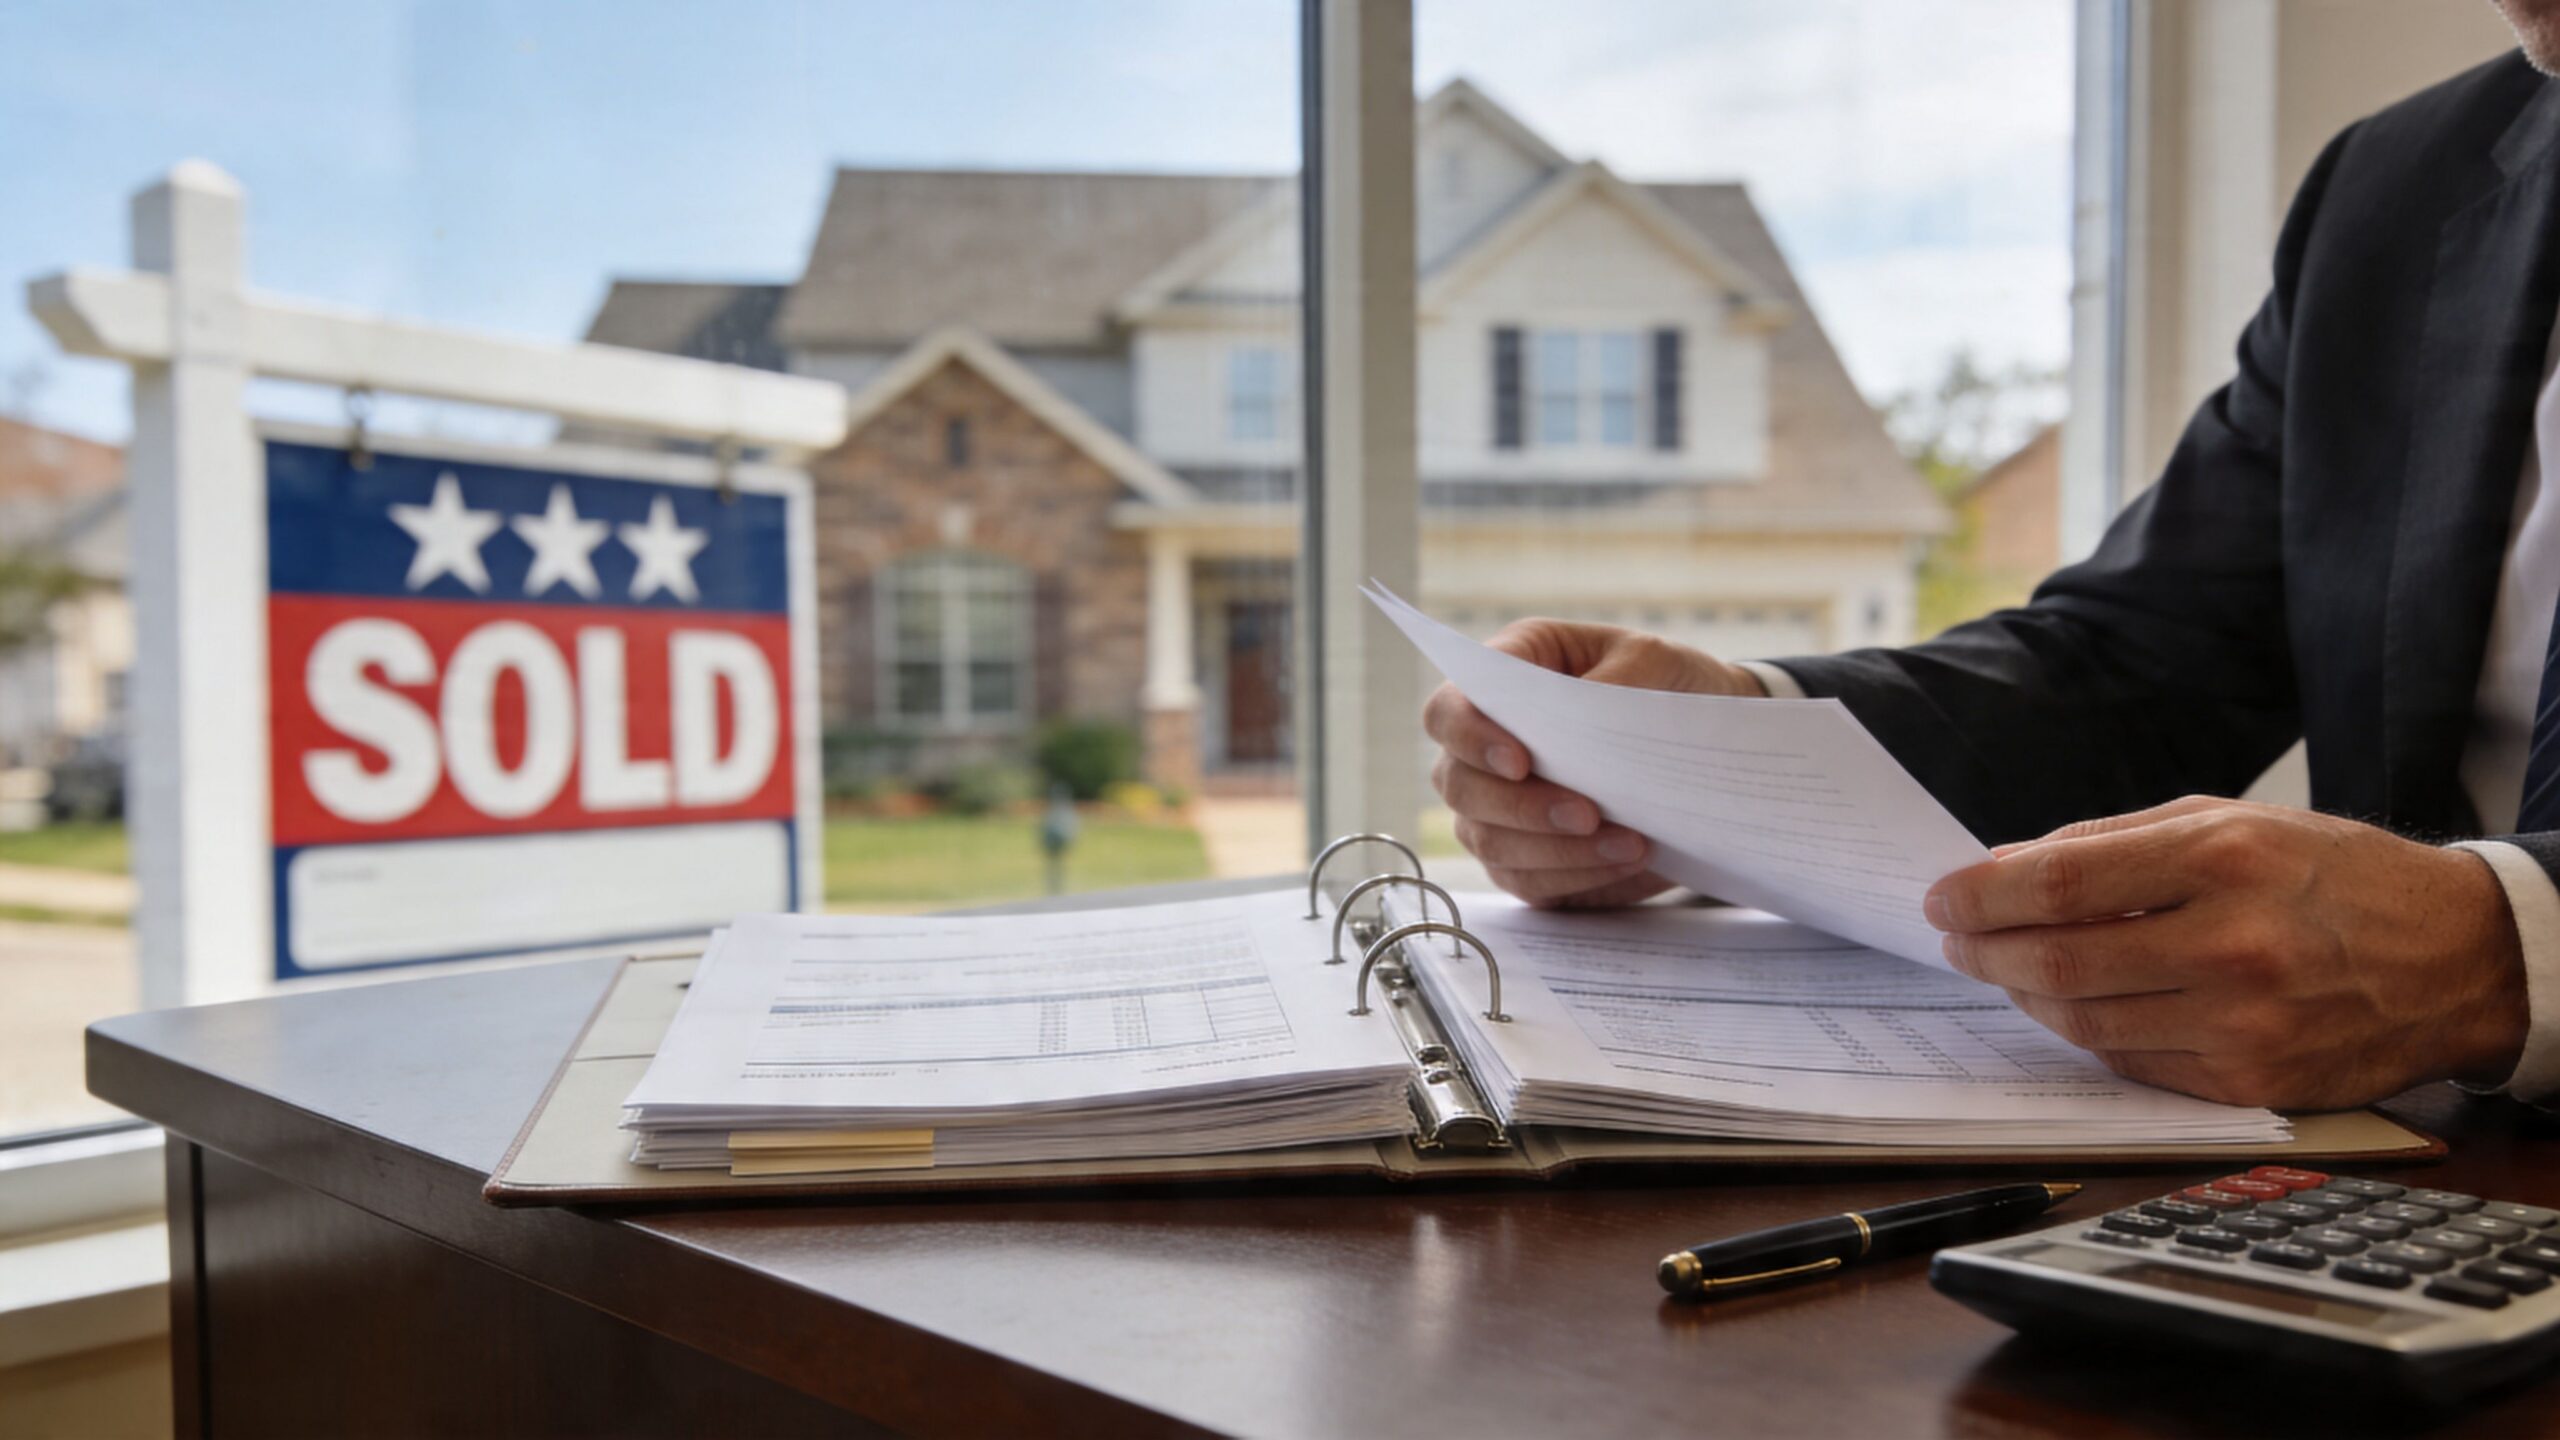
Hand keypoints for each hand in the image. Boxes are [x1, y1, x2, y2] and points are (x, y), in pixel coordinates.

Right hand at [1422, 618, 1765, 907]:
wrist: (1706, 750)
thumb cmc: (1669, 687)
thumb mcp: (1656, 660)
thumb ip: (1620, 676)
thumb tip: (1581, 713)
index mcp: (1506, 678)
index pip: (1447, 712)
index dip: (1469, 738)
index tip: (1520, 763)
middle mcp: (1486, 746)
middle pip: (1459, 785)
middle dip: (1521, 807)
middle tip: (1589, 814)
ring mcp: (1497, 809)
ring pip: (1489, 841)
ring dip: (1557, 848)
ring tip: (1630, 843)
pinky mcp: (1526, 861)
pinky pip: (1527, 881)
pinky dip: (1577, 875)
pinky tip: (1626, 859)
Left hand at [1923, 795, 2529, 1109]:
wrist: (2454, 958)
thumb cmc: (2332, 877)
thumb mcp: (2233, 821)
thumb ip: (2114, 843)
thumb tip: (2008, 867)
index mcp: (2220, 859)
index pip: (2059, 883)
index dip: (1982, 896)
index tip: (1942, 899)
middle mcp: (2231, 945)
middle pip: (2058, 962)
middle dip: (1986, 951)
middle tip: (1956, 941)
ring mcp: (2242, 1024)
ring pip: (2084, 1022)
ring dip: (2025, 997)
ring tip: (2005, 970)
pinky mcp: (2251, 1084)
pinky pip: (2131, 1064)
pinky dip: (2086, 1035)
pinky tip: (2070, 1008)